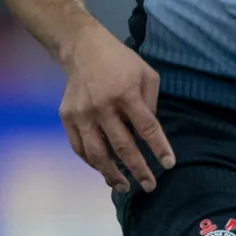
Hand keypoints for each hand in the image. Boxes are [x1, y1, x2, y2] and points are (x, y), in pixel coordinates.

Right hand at [59, 23, 173, 191]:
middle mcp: (103, 106)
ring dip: (112, 174)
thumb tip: (148, 134)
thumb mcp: (145, 74)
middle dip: (138, 170)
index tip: (168, 165)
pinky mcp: (67, 117)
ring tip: (124, 187)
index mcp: (126, 93)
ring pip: (97, 154)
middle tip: (150, 186)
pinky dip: (92, 163)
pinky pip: (79, 148)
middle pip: (123, 147)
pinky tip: (104, 171)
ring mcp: (82, 114)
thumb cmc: (120, 61)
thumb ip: (151, 103)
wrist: (81, 48)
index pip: (147, 127)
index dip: (159, 148)